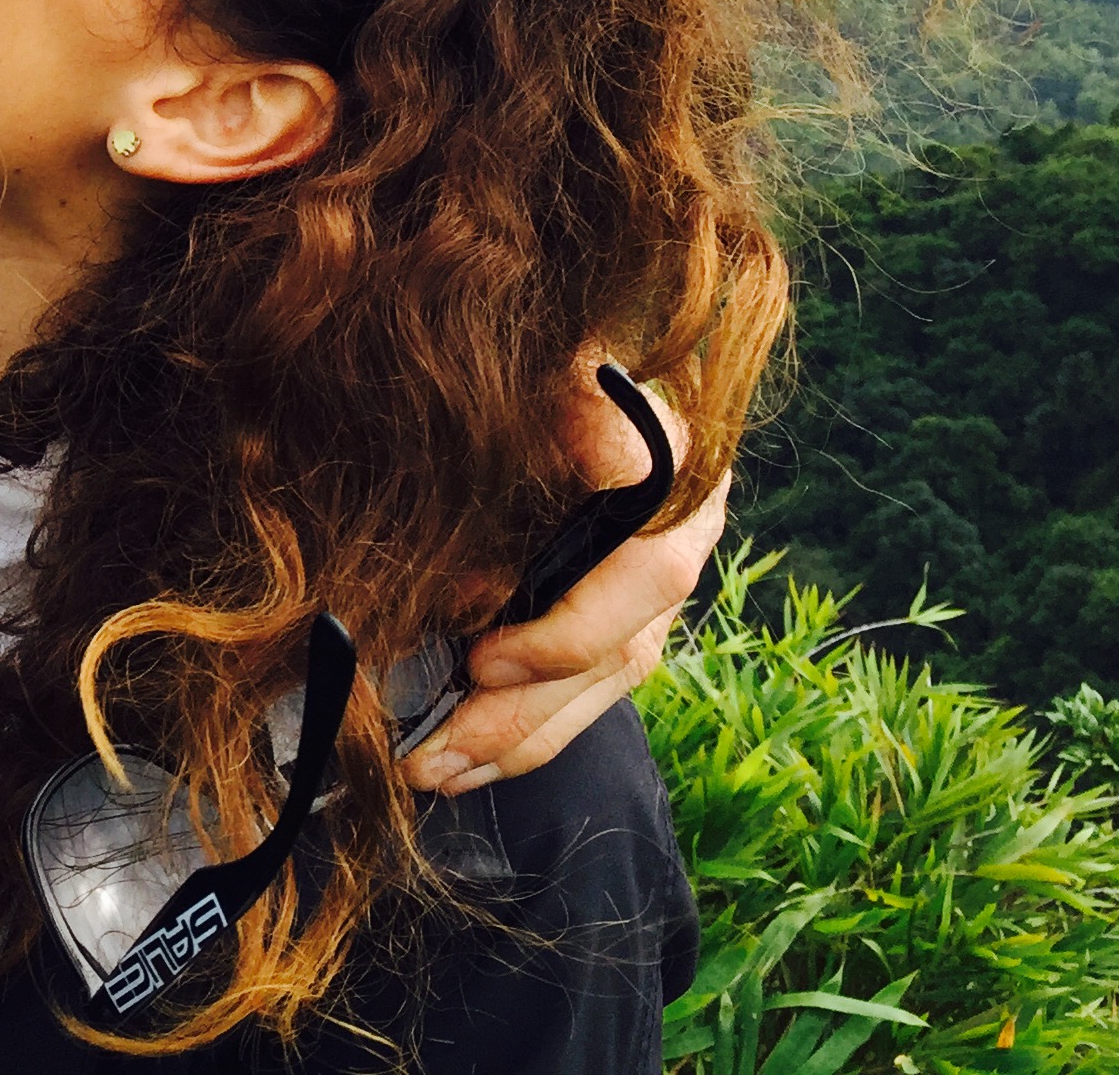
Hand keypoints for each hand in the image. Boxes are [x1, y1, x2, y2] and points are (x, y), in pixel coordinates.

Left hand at [401, 370, 727, 797]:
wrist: (554, 347)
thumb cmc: (522, 351)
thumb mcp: (533, 373)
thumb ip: (548, 439)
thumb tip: (509, 556)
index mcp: (669, 461)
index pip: (643, 573)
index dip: (563, 632)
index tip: (480, 659)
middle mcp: (682, 526)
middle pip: (620, 649)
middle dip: (522, 712)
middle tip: (435, 750)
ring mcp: (662, 574)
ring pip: (607, 683)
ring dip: (519, 738)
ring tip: (437, 771)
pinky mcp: (632, 607)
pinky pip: (592, 688)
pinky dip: (529, 730)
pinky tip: (468, 762)